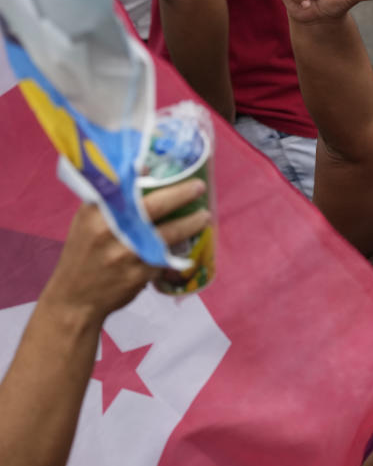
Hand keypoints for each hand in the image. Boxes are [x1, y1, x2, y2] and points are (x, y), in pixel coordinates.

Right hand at [39, 179, 210, 324]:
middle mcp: (110, 232)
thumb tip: (142, 166)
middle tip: (199, 187)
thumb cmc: (84, 253)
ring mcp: (126, 255)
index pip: (122, 189)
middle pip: (152, 208)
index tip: (166, 167)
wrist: (75, 299)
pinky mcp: (139, 274)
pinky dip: (179, 248)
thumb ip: (112, 197)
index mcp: (95, 215)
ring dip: (190, 224)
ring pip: (166, 234)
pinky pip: (165, 257)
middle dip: (180, 195)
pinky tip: (192, 241)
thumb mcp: (87, 222)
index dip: (145, 177)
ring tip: (204, 216)